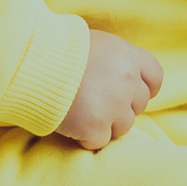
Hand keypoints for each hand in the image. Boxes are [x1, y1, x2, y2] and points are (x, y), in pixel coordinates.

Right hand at [56, 30, 163, 150]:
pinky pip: (99, 141)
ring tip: (81, 110)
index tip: (130, 93)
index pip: (155, 78)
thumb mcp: (95, 44)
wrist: (31, 62)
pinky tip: (71, 122)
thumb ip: (115, 60)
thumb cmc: (58, 50)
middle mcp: (127, 81)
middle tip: (95, 101)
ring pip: (123, 127)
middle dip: (121, 107)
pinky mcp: (95, 126)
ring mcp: (113, 106)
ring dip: (105, 124)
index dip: (145, 88)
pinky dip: (86, 137)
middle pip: (138, 105)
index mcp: (128, 57)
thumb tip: (122, 76)